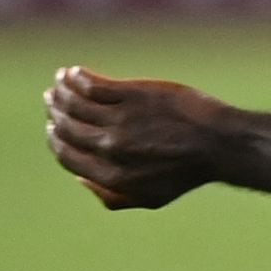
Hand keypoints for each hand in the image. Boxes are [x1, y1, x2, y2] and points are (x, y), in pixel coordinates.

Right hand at [44, 66, 231, 209]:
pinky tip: (73, 72)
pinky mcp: (134, 95)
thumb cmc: (187, 171)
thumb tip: (79, 177)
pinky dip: (77, 78)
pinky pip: (94, 85)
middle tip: (50, 101)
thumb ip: (111, 194)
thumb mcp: (150, 197)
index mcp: (111, 175)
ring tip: (57, 82)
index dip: (55, 141)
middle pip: (67, 128)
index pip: (68, 156)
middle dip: (54, 113)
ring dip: (60, 92)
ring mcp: (122, 120)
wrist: (219, 143)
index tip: (51, 128)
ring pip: (75, 103)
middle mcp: (111, 148)